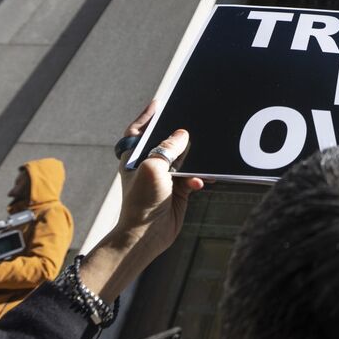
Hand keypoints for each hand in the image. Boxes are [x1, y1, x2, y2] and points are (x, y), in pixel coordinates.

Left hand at [79, 102, 204, 302]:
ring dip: (194, 160)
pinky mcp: (178, 191)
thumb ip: (168, 147)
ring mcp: (163, 178)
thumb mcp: (153, 167)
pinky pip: (193, 177)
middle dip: (179, 136)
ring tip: (204, 157)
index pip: (137, 131)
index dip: (146, 116)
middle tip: (192, 123)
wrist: (147, 235)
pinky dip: (198, 178)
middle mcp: (147, 165)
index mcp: (133, 157)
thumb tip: (182, 134)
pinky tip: (201, 182)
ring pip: (183, 160)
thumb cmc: (142, 201)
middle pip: (165, 143)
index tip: (157, 103)